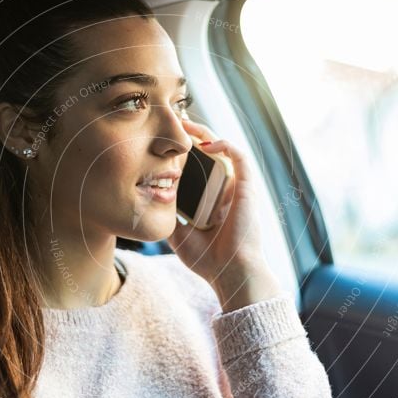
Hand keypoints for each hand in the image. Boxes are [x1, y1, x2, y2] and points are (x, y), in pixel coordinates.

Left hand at [167, 119, 270, 300]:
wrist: (230, 273)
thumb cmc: (209, 260)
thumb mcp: (180, 235)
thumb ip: (170, 218)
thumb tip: (149, 205)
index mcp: (213, 199)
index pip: (200, 167)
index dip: (185, 151)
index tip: (165, 142)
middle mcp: (226, 189)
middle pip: (211, 152)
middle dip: (193, 135)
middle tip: (173, 123)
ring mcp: (238, 187)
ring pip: (225, 148)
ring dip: (206, 134)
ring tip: (185, 124)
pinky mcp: (248, 187)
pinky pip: (239, 156)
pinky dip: (224, 145)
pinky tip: (206, 144)